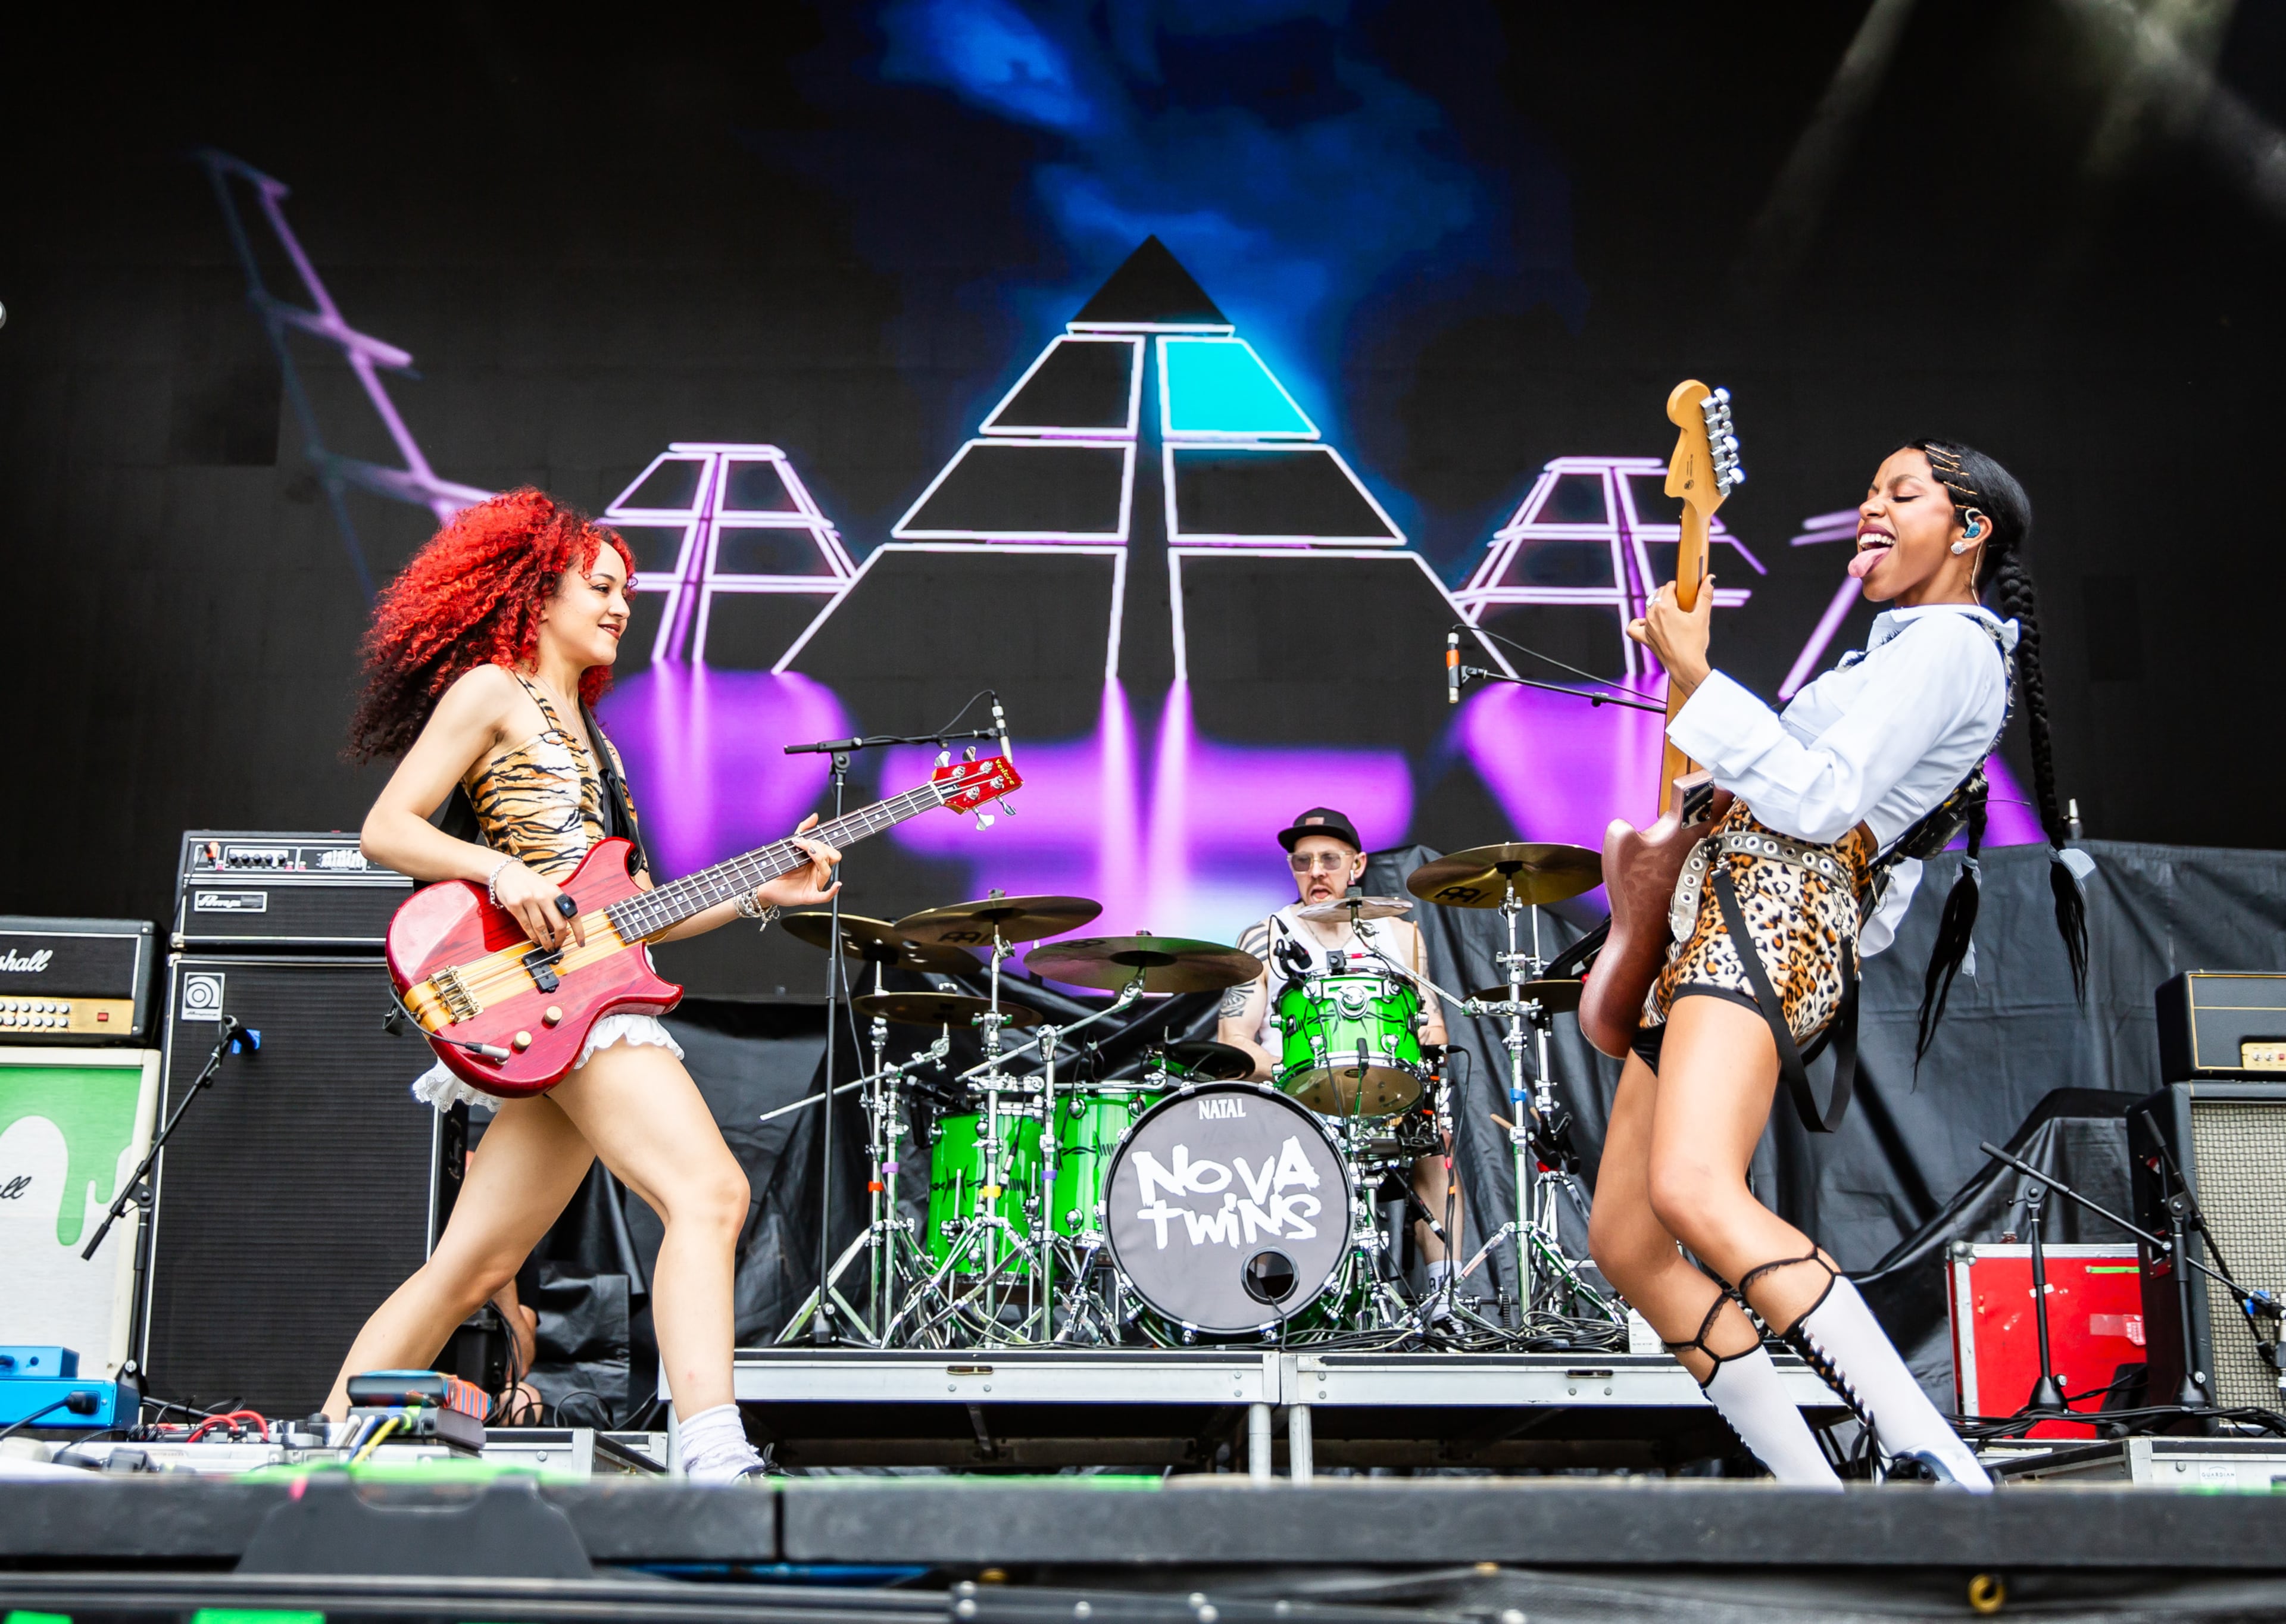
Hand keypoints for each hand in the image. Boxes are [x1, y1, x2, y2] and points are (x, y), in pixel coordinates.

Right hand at [492, 860, 586, 950]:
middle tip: (558, 946)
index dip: (579, 931)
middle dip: (560, 939)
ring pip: (541, 928)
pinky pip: (526, 926)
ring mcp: (528, 900)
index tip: (581, 942)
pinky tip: (536, 939)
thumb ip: (555, 906)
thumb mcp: (547, 889)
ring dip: (545, 941)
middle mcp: (543, 895)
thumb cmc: (529, 882)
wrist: (506, 872)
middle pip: (558, 925)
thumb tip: (564, 929)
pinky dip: (532, 936)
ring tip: (547, 946)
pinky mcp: (515, 905)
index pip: (572, 914)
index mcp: (555, 891)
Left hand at [753, 812, 842, 909]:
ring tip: (806, 851)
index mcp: (817, 862)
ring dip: (818, 858)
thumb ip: (803, 830)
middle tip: (803, 846)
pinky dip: (833, 891)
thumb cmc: (780, 868)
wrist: (766, 885)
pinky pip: (825, 896)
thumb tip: (815, 816)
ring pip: (827, 871)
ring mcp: (815, 884)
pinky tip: (837, 884)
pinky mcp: (809, 896)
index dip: (821, 844)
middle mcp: (818, 873)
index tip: (803, 839)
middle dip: (820, 849)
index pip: (831, 851)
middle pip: (833, 858)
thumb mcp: (790, 846)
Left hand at [1626, 575, 1715, 693]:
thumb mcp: (1702, 617)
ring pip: (1648, 608)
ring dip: (1658, 606)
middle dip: (1670, 594)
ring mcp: (1647, 627)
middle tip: (1683, 602)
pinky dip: (1638, 623)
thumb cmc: (1694, 644)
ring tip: (1673, 612)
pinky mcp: (1645, 639)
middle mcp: (1652, 615)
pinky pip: (1633, 628)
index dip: (1678, 586)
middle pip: (1658, 595)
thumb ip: (1705, 596)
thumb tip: (1709, 579)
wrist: (1686, 666)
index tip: (1686, 590)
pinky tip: (1647, 622)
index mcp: (1665, 607)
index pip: (1669, 587)